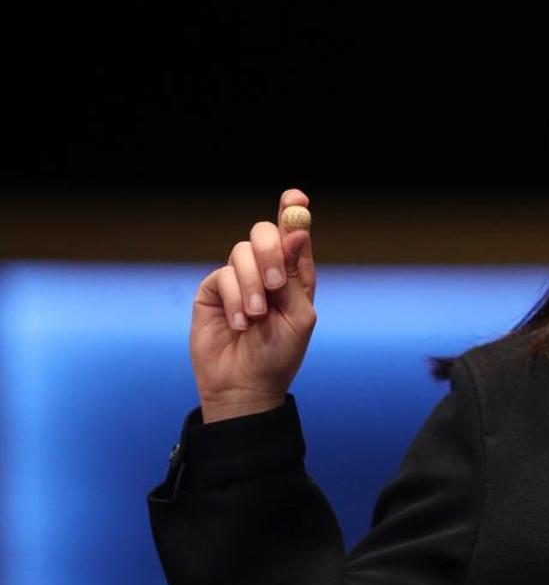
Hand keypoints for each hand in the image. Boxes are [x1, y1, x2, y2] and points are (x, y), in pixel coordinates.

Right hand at [189, 188, 317, 422]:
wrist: (245, 387)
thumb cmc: (279, 355)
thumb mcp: (298, 316)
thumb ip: (296, 275)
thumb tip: (297, 232)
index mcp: (294, 275)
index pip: (294, 234)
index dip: (293, 212)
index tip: (295, 198)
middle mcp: (266, 271)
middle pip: (264, 232)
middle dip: (270, 251)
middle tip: (276, 284)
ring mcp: (238, 279)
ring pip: (241, 252)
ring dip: (252, 285)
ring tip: (256, 317)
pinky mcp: (213, 291)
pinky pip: (222, 276)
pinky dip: (234, 299)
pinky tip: (239, 323)